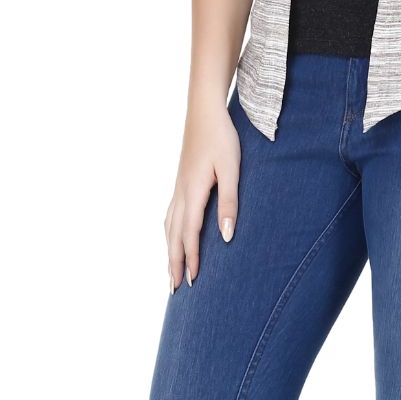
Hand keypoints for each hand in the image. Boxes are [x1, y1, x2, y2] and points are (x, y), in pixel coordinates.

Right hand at [164, 100, 240, 289]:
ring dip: (169, 250)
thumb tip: (226, 237)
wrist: (205, 111)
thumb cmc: (222, 138)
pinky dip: (169, 232)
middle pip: (174, 236)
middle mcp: (180, 193)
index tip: (191, 282)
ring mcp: (178, 187)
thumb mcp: (231, 170)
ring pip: (169, 226)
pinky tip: (172, 237)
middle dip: (173, 263)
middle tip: (173, 289)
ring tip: (170, 270)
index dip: (190, 259)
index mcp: (192, 193)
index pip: (190, 234)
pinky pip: (170, 215)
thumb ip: (229, 203)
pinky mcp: (180, 181)